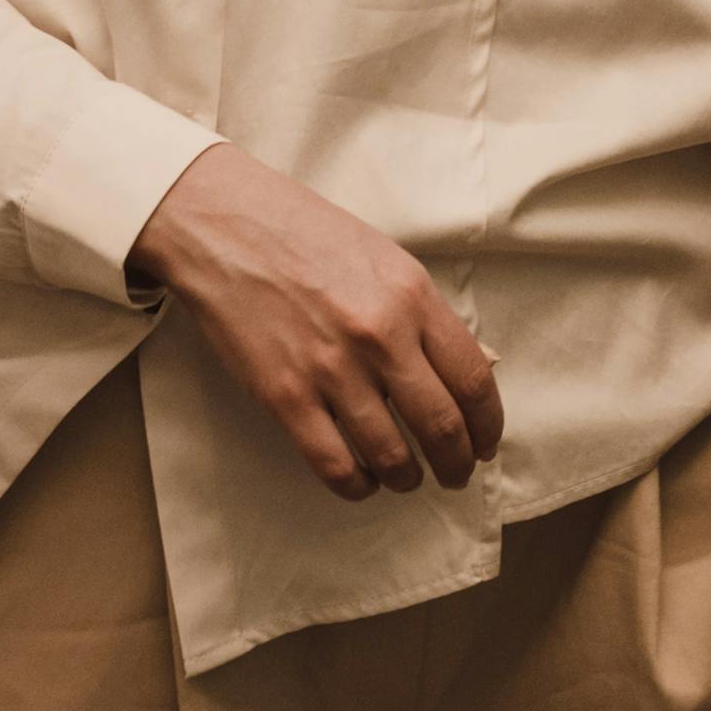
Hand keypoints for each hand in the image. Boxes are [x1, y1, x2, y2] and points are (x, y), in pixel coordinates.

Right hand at [128, 144, 504, 502]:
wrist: (223, 225)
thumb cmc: (306, 235)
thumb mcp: (384, 259)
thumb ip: (425, 315)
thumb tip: (473, 369)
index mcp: (412, 295)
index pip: (473, 379)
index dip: (488, 424)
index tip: (485, 443)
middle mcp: (379, 335)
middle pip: (442, 426)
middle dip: (457, 463)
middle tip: (455, 474)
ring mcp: (331, 368)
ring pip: (391, 455)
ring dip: (407, 479)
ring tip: (406, 478)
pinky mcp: (284, 396)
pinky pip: (334, 465)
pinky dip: (357, 486)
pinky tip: (361, 481)